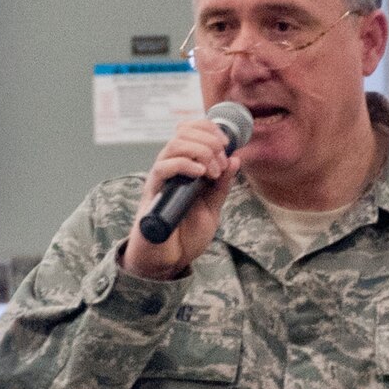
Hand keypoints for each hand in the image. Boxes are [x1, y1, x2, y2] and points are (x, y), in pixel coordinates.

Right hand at [119, 118, 237, 280]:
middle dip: (209, 141)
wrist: (169, 261)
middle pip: (183, 132)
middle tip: (221, 162)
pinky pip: (162, 168)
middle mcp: (169, 169)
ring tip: (212, 172)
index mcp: (183, 168)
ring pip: (173, 145)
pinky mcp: (153, 193)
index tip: (227, 143)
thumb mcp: (212, 208)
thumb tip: (235, 159)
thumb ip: (222, 185)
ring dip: (200, 151)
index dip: (209, 128)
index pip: (189, 131)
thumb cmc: (186, 235)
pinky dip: (184, 165)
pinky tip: (201, 175)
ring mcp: (160, 179)